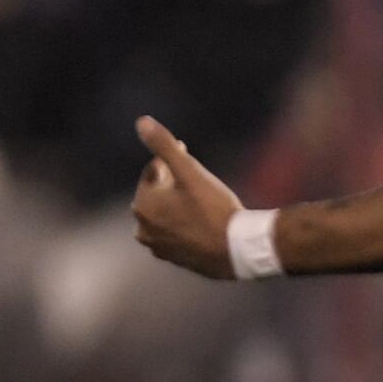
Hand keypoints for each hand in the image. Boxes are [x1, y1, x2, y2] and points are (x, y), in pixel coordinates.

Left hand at [130, 117, 245, 279]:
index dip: (171, 162)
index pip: (152, 173)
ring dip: (178, 208)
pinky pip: (176, 237)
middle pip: (157, 197)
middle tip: (198, 180)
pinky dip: (186, 228)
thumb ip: (165, 146)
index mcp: (143, 205)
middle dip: (173, 186)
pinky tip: (206, 224)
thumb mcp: (191, 172)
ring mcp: (159, 248)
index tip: (189, 156)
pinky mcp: (176, 260)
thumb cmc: (215, 209)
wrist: (241, 250)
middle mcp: (143, 229)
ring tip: (202, 203)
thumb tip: (141, 121)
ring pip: (166, 218)